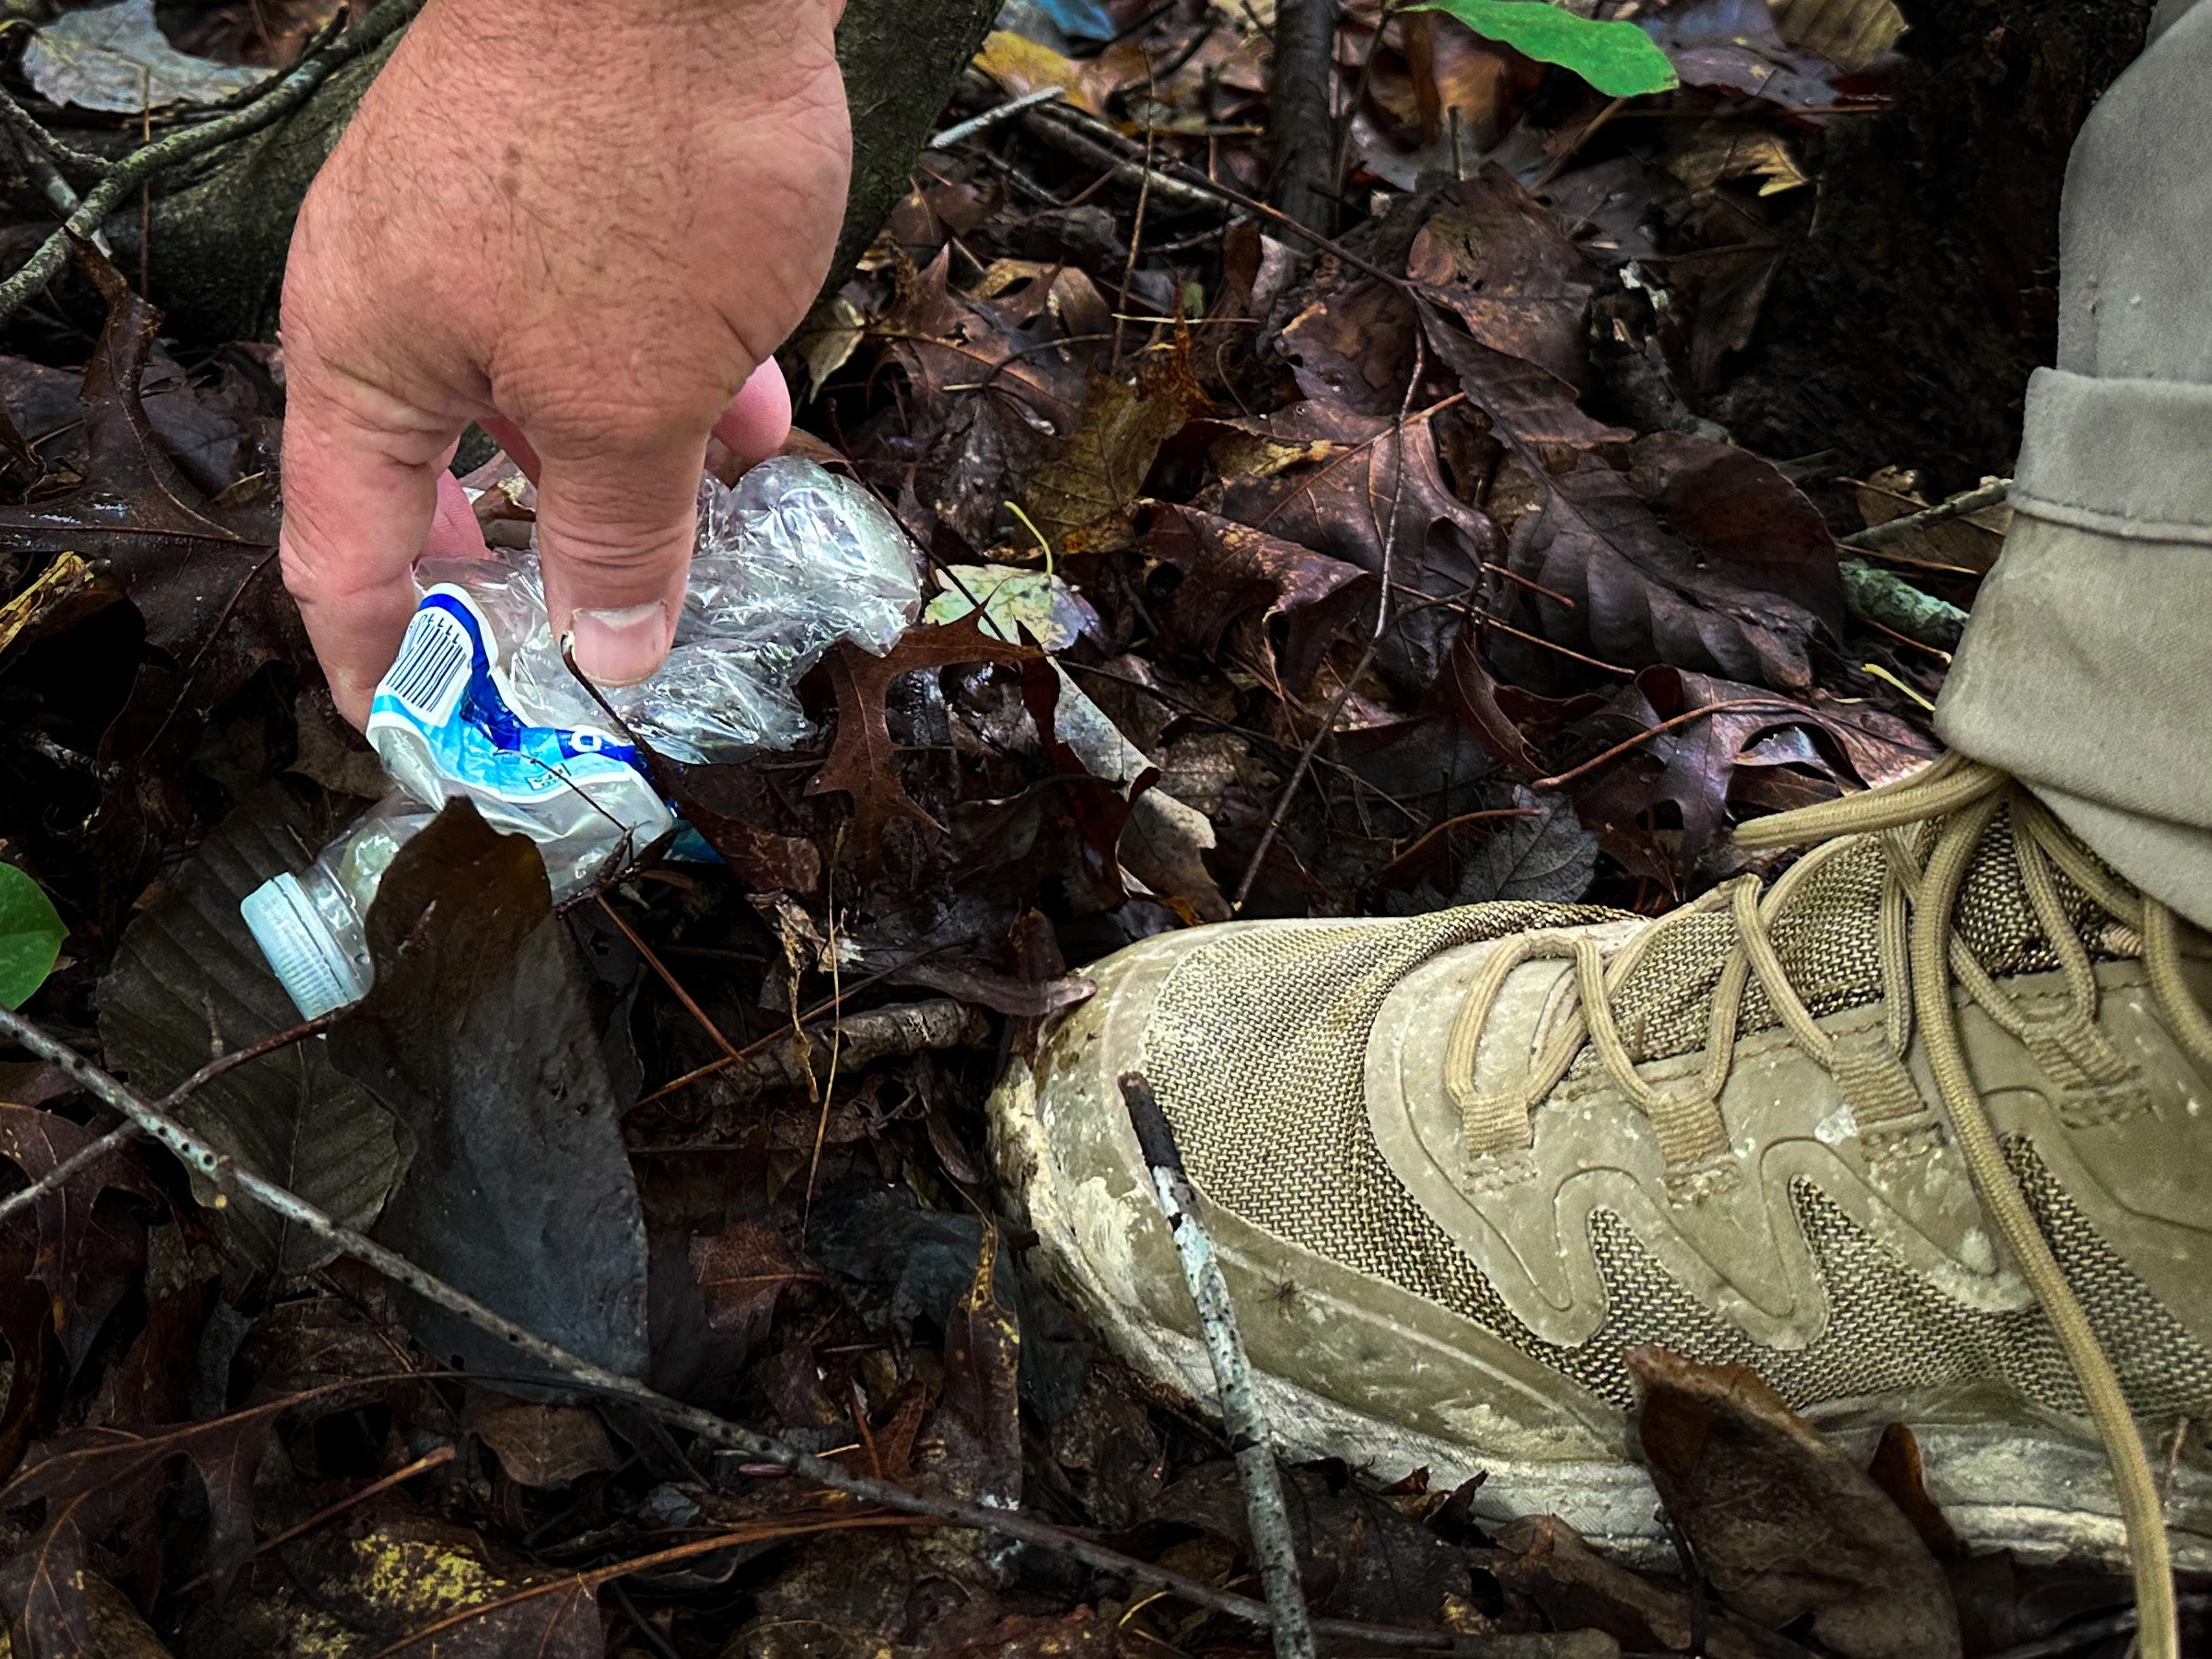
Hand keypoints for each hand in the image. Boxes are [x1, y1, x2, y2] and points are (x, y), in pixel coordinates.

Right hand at [277, 0, 849, 722]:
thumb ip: (614, 534)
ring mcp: (491, 240)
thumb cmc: (628, 167)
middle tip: (584, 660)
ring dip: (622, 482)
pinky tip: (751, 425)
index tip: (431, 740)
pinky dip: (671, 388)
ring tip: (698, 553)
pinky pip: (611, 326)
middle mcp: (406, 302)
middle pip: (446, 482)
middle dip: (526, 573)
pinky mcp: (578, 194)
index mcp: (363, 363)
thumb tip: (608, 653)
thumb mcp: (630, 399)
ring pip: (547, 403)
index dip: (383, 661)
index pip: (341, 555)